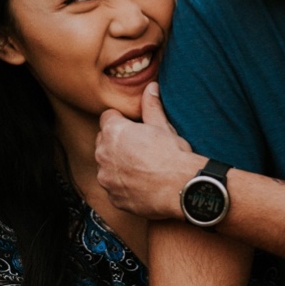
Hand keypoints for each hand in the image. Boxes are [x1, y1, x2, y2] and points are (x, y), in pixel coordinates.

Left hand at [96, 83, 198, 219]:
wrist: (181, 188)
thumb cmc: (173, 155)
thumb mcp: (163, 126)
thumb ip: (151, 106)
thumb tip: (151, 88)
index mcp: (113, 132)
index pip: (108, 118)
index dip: (122, 121)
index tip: (135, 128)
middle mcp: (103, 154)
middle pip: (104, 142)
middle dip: (117, 143)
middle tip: (141, 148)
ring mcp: (106, 178)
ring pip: (107, 166)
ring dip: (119, 165)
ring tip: (143, 168)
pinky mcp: (113, 197)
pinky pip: (114, 188)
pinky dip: (124, 186)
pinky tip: (143, 184)